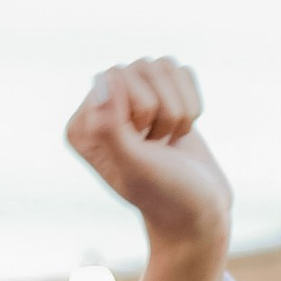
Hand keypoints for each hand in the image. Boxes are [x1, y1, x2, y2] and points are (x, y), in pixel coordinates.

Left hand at [64, 59, 229, 280]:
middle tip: (159, 146)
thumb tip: (103, 79)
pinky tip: (181, 133)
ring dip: (179, 108)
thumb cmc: (165, 195)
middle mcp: (100, 109)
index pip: (116, 76)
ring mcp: (132, 102)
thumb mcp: (135, 166)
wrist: (199, 213)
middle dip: (163, 109)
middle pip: (143, 67)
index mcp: (81, 125)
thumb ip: (111, 125)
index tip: (143, 146)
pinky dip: (193, 103)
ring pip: (165, 67)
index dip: (141, 109)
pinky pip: (183, 72)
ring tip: (169, 141)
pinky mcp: (162, 98)